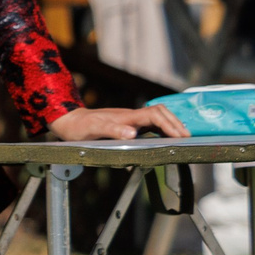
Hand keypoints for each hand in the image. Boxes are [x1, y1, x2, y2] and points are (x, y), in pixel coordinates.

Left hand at [48, 104, 187, 141]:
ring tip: (180, 138)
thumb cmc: (79, 127)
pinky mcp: (125, 126)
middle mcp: (130, 116)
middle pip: (160, 113)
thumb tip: (133, 133)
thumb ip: (113, 130)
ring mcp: (129, 120)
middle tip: (187, 137)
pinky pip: (147, 126)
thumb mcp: (94, 129)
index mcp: (126, 116)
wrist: (68, 122)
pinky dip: (158, 131)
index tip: (181, 135)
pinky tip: (161, 141)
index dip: (170, 124)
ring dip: (169, 126)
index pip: (155, 115)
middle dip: (175, 123)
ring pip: (155, 119)